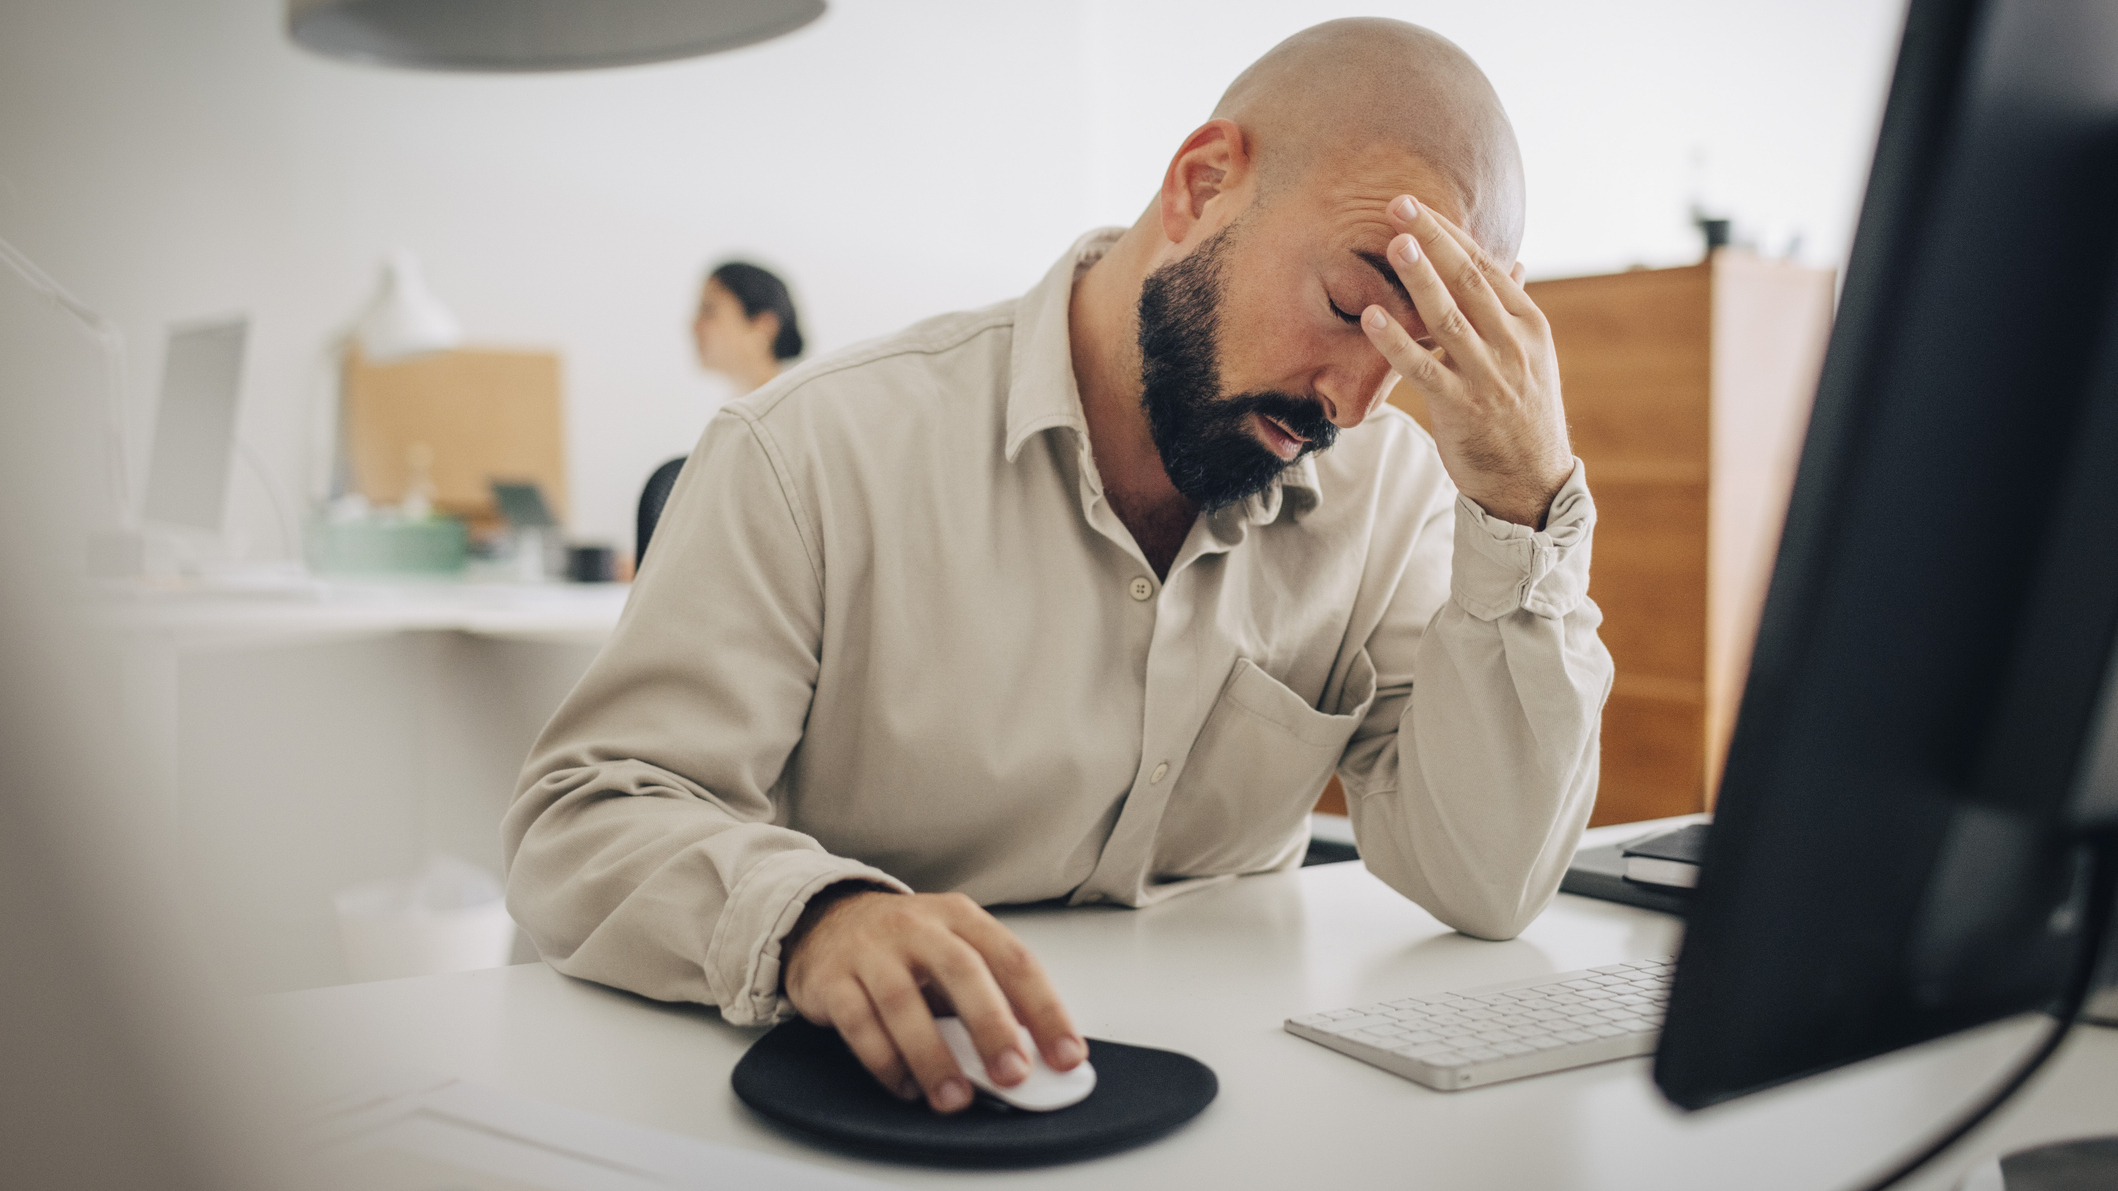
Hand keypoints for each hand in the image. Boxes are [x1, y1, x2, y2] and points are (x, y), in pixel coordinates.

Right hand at [781, 885, 1086, 1113]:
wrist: (826, 920)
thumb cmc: (904, 946)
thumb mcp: (953, 952)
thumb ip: (989, 994)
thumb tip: (1032, 1053)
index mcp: (961, 918)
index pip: (1014, 960)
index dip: (1046, 1010)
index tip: (1067, 1055)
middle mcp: (918, 927)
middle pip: (962, 971)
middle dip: (991, 1027)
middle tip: (1013, 1075)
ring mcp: (871, 950)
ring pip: (903, 1002)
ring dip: (933, 1056)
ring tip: (955, 1098)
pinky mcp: (832, 979)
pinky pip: (859, 1024)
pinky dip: (885, 1062)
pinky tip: (906, 1087)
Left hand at [1361, 195, 1572, 527]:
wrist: (1531, 482)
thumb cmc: (1522, 414)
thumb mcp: (1530, 357)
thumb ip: (1511, 309)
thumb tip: (1512, 262)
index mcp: (1528, 325)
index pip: (1486, 267)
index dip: (1449, 233)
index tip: (1418, 205)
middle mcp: (1511, 344)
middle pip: (1468, 281)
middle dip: (1432, 238)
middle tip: (1399, 204)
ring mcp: (1487, 376)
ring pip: (1448, 318)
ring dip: (1419, 278)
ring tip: (1394, 243)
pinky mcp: (1460, 407)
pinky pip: (1422, 369)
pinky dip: (1396, 342)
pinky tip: (1371, 317)